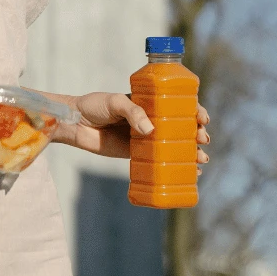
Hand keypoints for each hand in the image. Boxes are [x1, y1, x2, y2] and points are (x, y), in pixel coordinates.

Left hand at [64, 92, 210, 165]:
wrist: (74, 123)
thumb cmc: (94, 106)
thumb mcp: (115, 102)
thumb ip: (132, 112)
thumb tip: (150, 130)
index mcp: (150, 103)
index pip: (178, 105)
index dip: (194, 111)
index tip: (201, 118)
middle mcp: (151, 120)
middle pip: (181, 127)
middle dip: (197, 133)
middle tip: (202, 139)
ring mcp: (145, 138)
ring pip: (175, 145)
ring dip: (192, 152)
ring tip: (201, 158)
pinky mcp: (137, 154)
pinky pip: (160, 161)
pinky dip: (176, 167)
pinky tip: (192, 173)